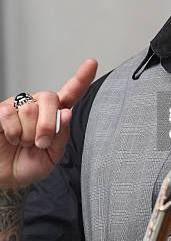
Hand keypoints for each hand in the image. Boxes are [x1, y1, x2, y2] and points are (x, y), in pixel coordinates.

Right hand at [0, 58, 97, 189]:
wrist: (4, 177)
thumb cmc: (28, 165)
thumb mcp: (51, 156)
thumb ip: (61, 136)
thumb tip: (66, 114)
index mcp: (56, 114)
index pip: (71, 93)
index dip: (81, 78)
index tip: (91, 63)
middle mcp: (38, 105)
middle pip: (50, 98)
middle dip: (47, 125)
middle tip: (40, 143)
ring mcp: (19, 105)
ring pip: (30, 109)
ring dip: (27, 134)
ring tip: (22, 142)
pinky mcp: (1, 110)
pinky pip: (9, 114)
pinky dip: (12, 132)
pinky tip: (10, 137)